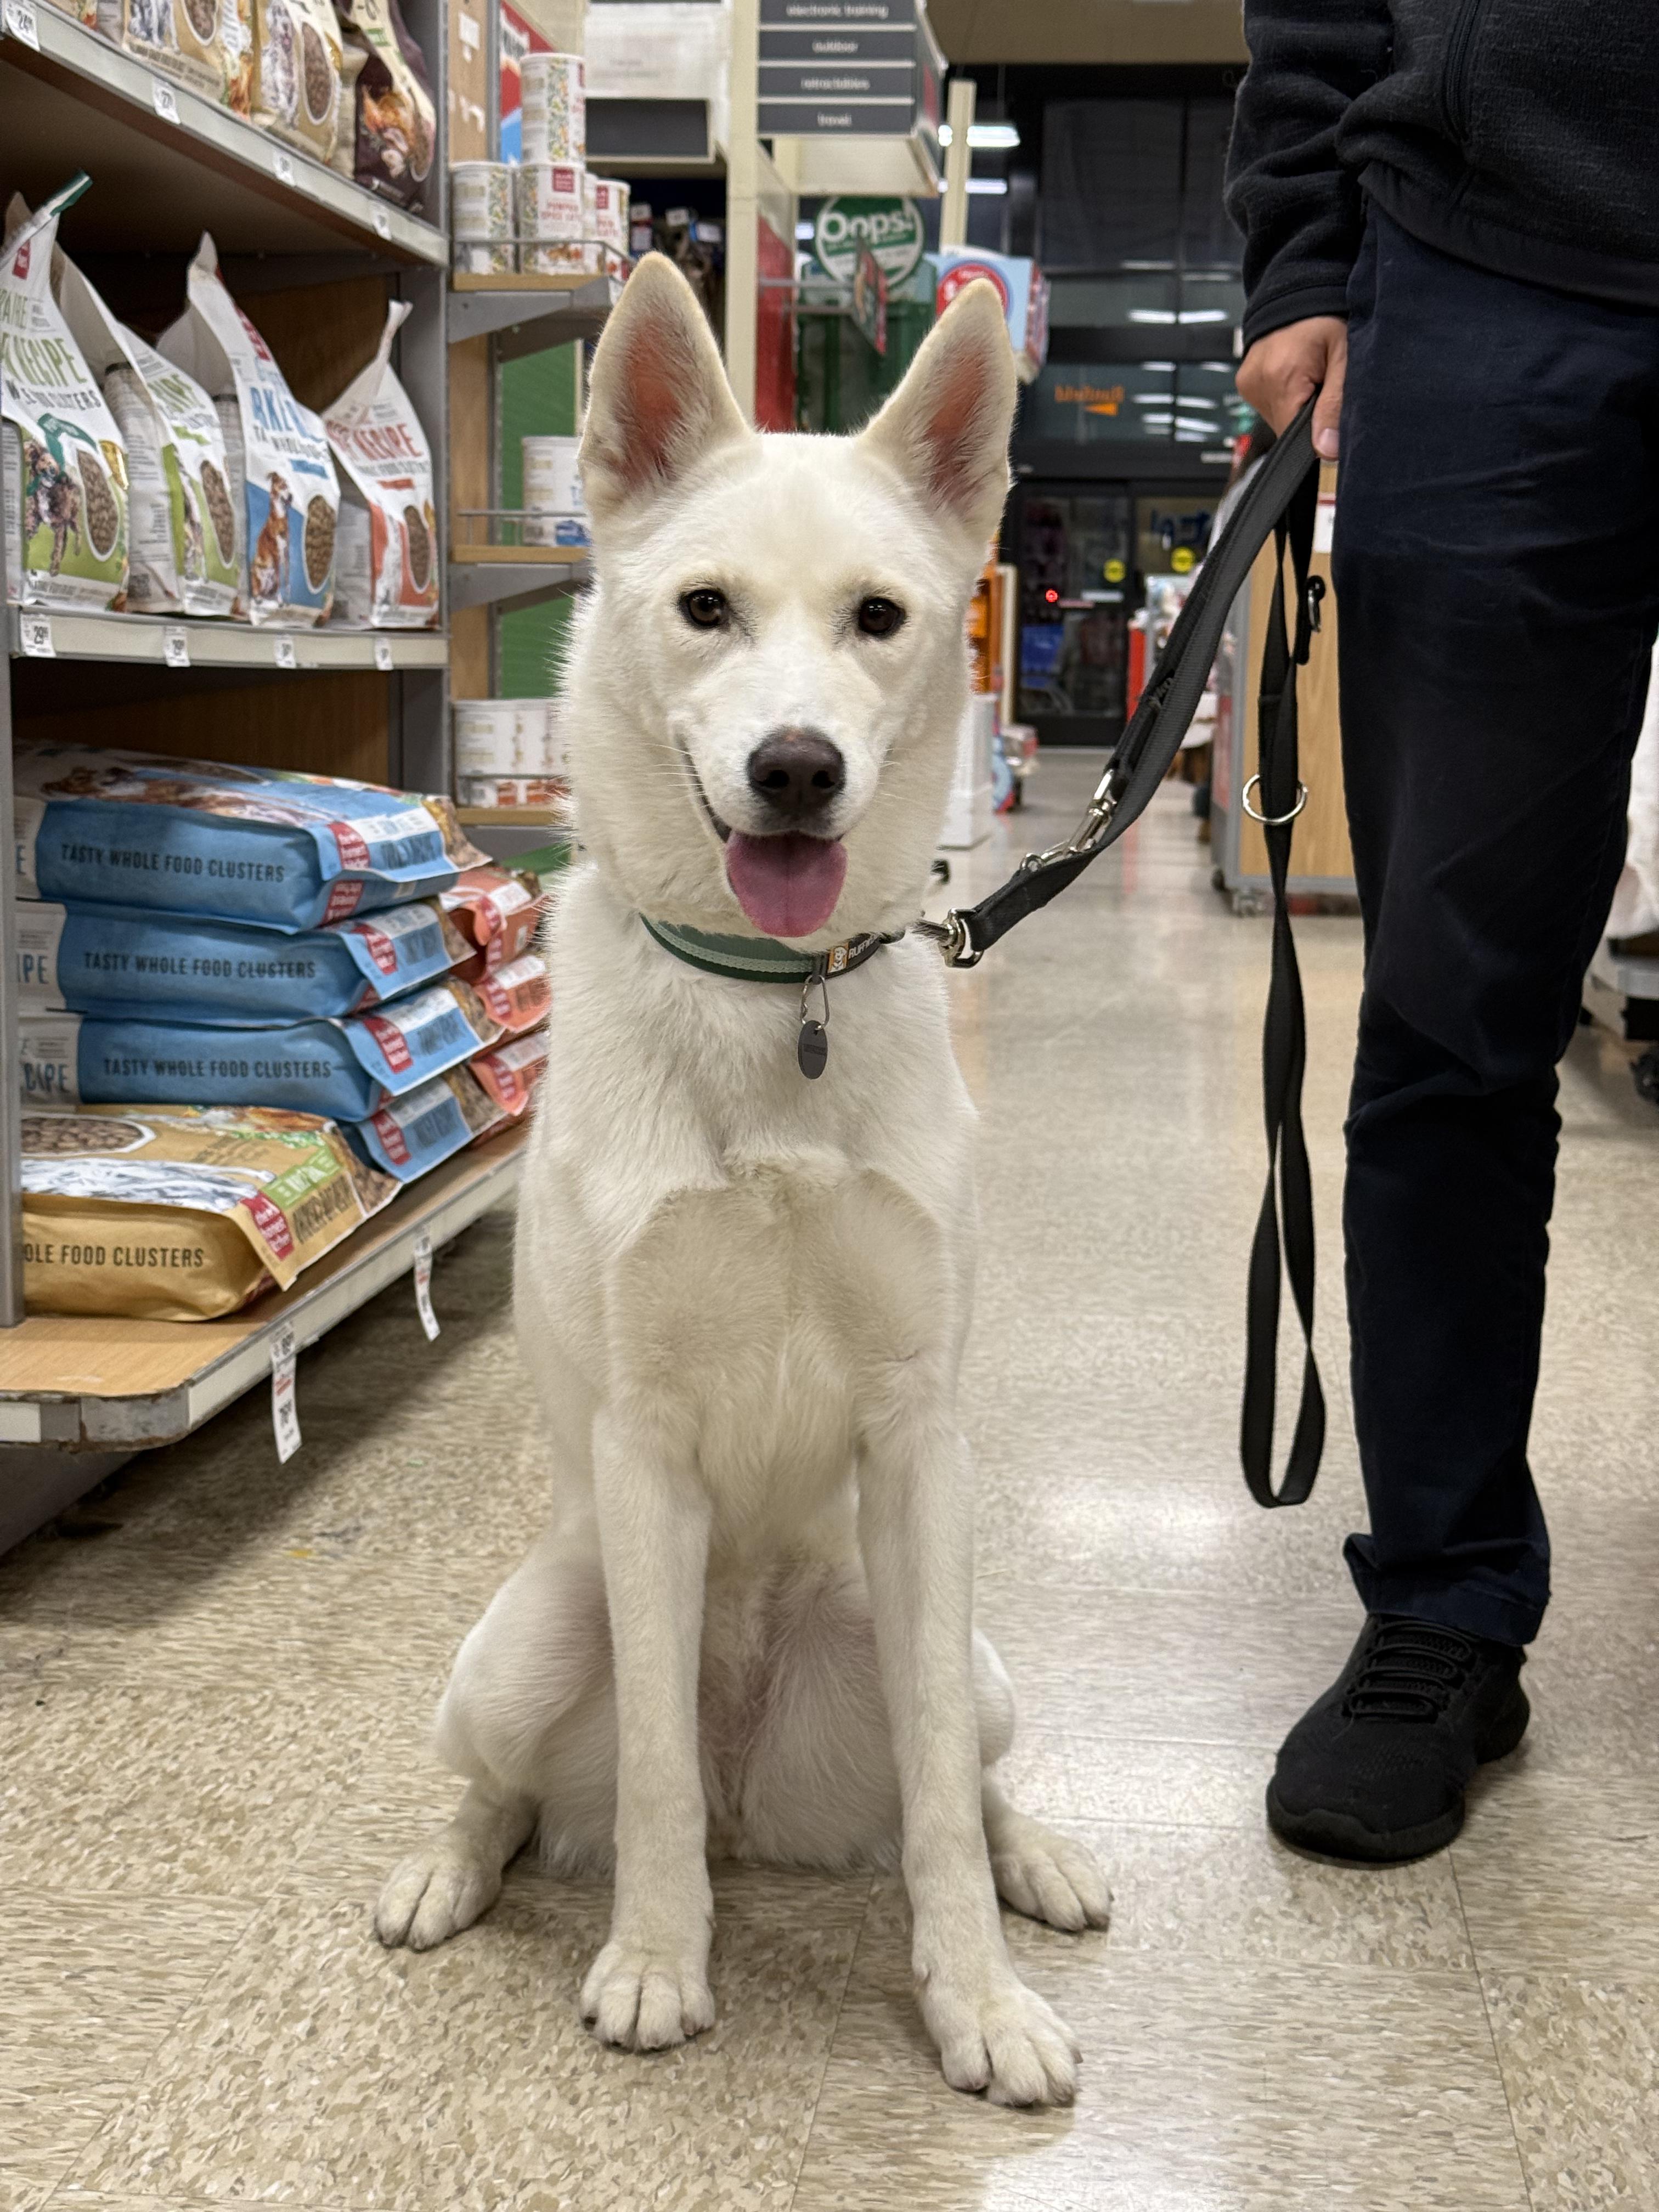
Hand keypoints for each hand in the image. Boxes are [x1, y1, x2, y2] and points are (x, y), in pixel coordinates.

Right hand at [1236, 316, 1346, 459]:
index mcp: (1281, 379)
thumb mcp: (1344, 358)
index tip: (1330, 414)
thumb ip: (1335, 406)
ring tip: (1310, 377)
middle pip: (1285, 428)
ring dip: (1296, 407)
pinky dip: (1285, 398)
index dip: (1316, 433)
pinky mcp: (1245, 382)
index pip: (1294, 437)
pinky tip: (1295, 376)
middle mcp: (1258, 383)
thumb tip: (1326, 450)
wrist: (1300, 290)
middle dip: (1308, 417)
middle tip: (1323, 385)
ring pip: (1277, 418)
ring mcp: (1248, 383)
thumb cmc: (1327, 317)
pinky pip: (1269, 405)